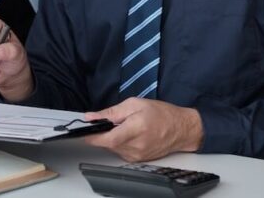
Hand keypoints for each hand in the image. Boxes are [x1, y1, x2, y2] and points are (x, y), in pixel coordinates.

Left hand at [84, 98, 203, 161]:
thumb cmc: (161, 114)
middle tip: (105, 121)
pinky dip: (119, 142)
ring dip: (111, 137)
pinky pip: (120, 151)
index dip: (91, 136)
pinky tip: (127, 133)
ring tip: (123, 126)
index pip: (106, 138)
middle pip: (107, 143)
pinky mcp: (137, 159)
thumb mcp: (135, 104)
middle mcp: (135, 146)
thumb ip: (112, 111)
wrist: (181, 129)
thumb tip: (92, 116)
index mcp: (135, 129)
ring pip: (113, 147)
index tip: (82, 131)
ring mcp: (137, 155)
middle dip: (102, 133)